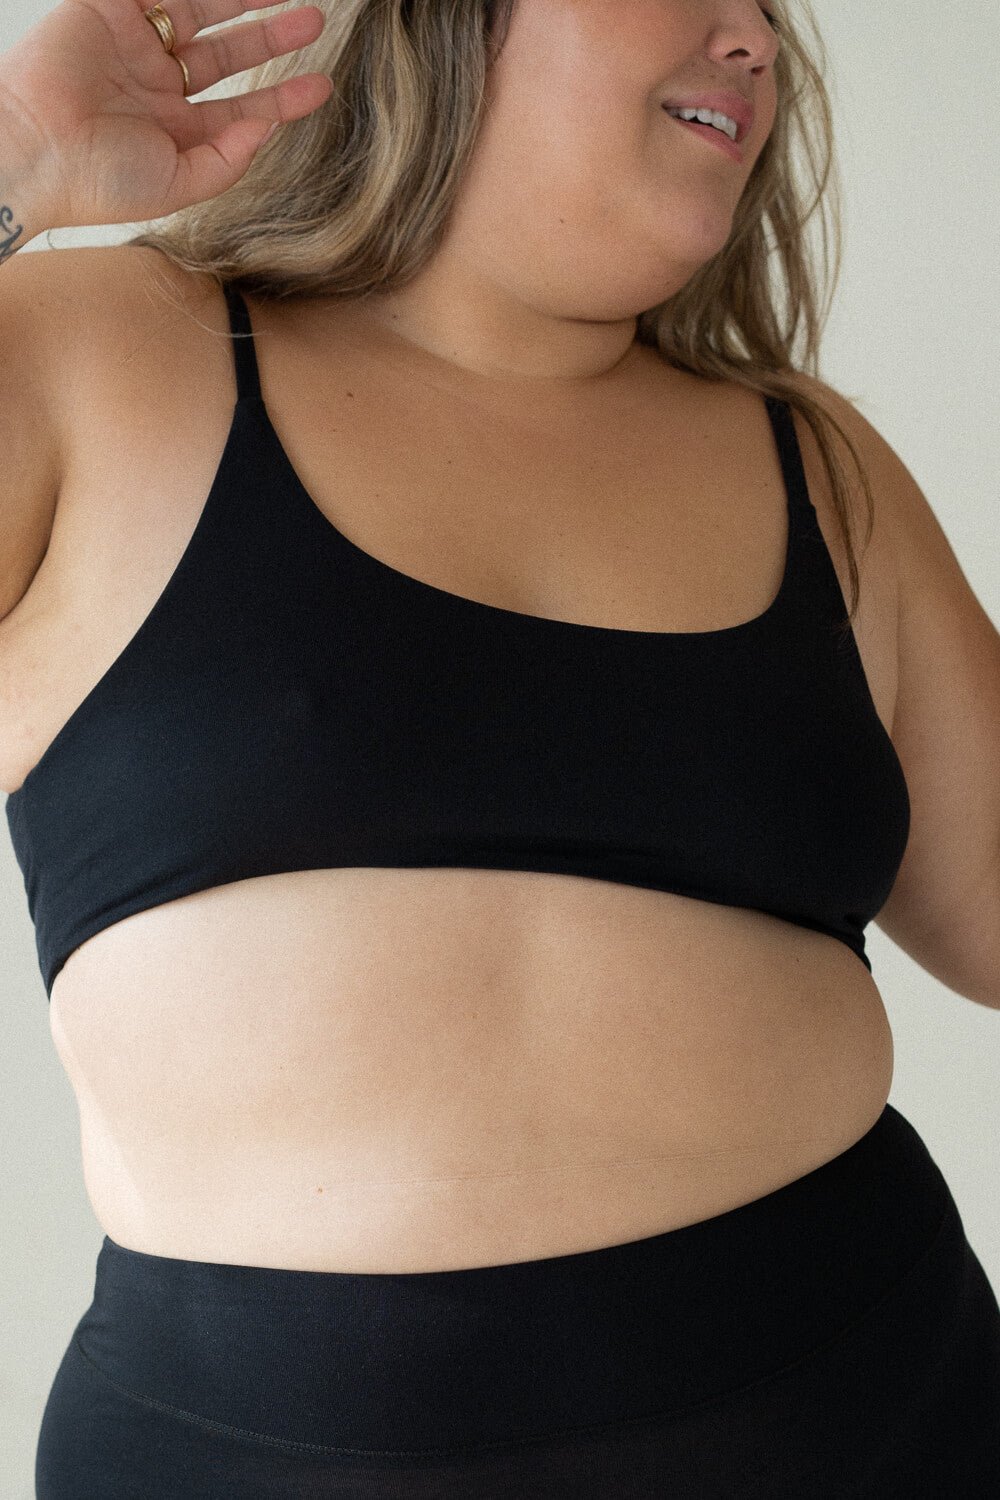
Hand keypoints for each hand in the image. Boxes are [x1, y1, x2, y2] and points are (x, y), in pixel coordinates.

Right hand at [0, 0, 332, 230]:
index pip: (239, 109)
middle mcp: (158, 87)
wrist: (36, 150)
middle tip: (312, 22)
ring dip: (245, 3)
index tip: (320, 87)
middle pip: (227, 54)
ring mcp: (135, 46)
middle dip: (270, 38)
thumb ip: (227, 159)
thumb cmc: (99, 181)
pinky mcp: (109, 10)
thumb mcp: (179, 184)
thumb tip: (267, 129)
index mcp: (174, 131)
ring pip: (201, 14)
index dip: (281, 98)